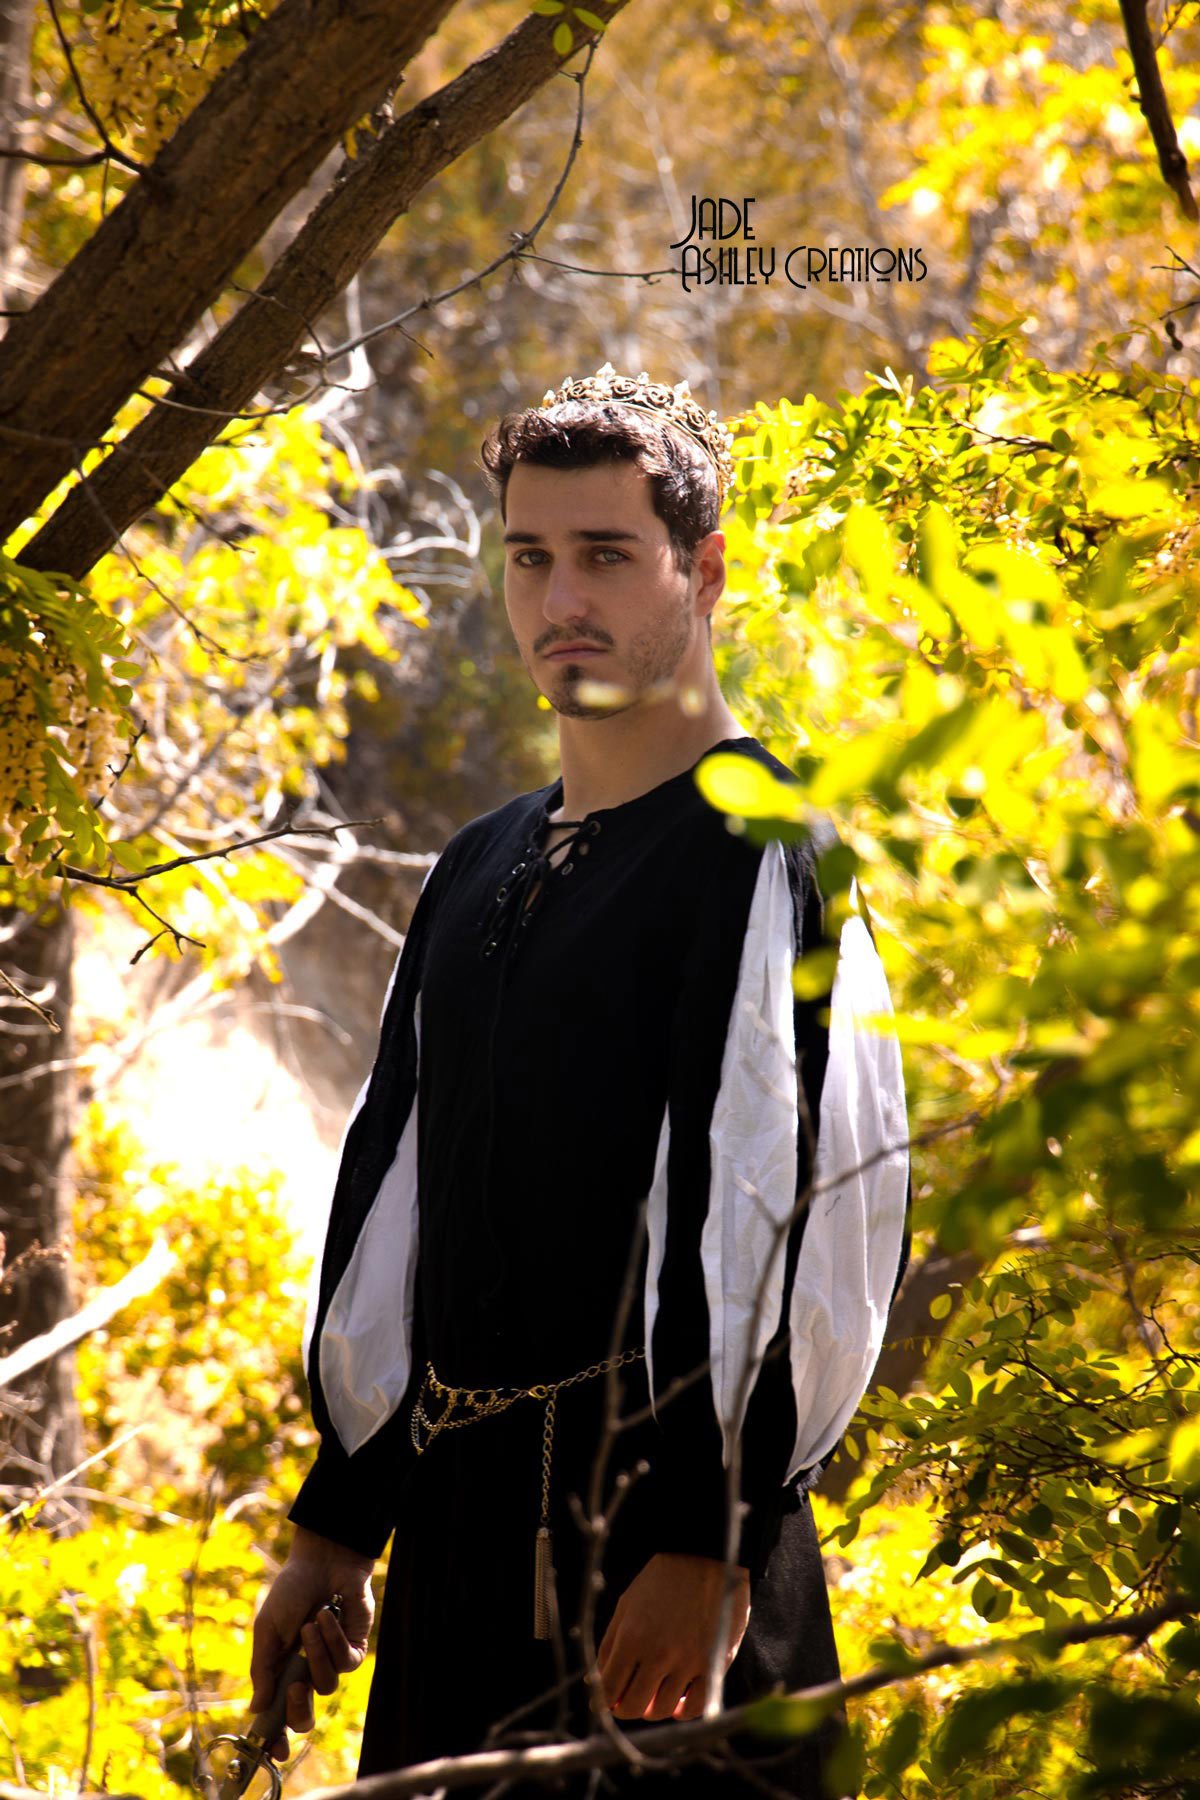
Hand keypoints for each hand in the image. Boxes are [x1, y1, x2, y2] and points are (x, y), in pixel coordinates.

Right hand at [249, 1526, 375, 1760]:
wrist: (321, 1561)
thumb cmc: (291, 1592)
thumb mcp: (268, 1631)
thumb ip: (263, 1669)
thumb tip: (257, 1709)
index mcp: (282, 1671)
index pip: (278, 1714)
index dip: (275, 1736)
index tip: (273, 1751)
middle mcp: (306, 1672)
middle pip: (305, 1716)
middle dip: (299, 1708)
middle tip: (294, 1687)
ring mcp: (331, 1661)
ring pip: (326, 1685)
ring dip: (316, 1654)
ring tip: (309, 1624)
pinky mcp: (354, 1648)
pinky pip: (345, 1662)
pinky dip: (333, 1640)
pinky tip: (326, 1616)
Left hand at [595, 1552, 750, 1722]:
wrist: (704, 1559)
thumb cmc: (661, 1580)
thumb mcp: (626, 1606)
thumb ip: (609, 1647)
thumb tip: (596, 1683)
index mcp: (632, 1638)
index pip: (609, 1691)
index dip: (603, 1703)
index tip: (606, 1703)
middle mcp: (659, 1654)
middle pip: (634, 1707)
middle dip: (626, 1707)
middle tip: (629, 1698)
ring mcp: (688, 1661)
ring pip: (662, 1710)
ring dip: (654, 1707)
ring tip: (654, 1694)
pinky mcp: (714, 1665)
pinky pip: (695, 1708)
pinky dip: (683, 1711)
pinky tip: (678, 1699)